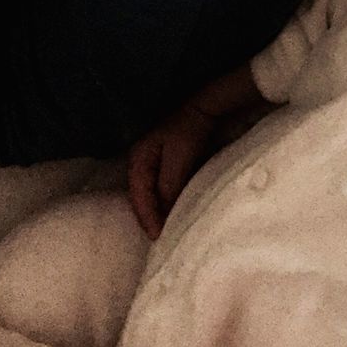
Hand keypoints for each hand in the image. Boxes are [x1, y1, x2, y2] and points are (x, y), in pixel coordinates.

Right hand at [127, 102, 220, 239]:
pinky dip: (169, 200)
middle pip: (143, 198)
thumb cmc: (190, 130)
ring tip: (167, 231)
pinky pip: (165, 187)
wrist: (207, 106)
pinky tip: (176, 211)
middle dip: (150, 218)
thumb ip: (169, 185)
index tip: (156, 237)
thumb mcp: (178, 158)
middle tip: (159, 240)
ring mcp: (155, 162)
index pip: (139, 197)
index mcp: (138, 160)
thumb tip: (164, 213)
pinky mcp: (170, 163)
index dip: (147, 218)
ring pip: (154, 194)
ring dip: (160, 211)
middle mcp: (142, 162)